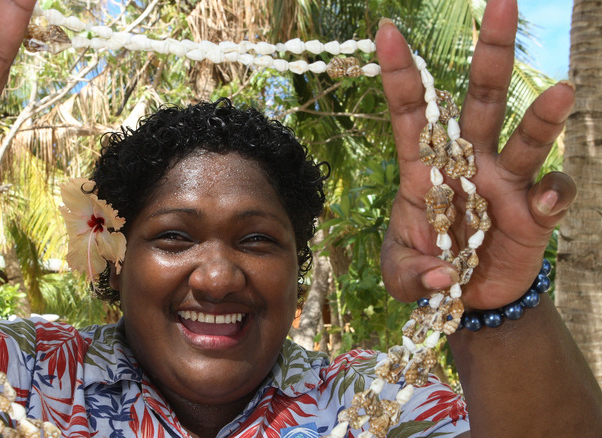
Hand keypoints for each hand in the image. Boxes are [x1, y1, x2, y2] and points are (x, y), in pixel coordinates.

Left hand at [376, 0, 575, 309]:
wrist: (468, 299)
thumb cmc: (426, 271)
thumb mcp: (402, 277)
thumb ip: (413, 276)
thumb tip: (441, 276)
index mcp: (424, 170)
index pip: (412, 113)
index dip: (401, 72)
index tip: (386, 30)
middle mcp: (468, 163)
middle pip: (480, 101)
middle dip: (490, 54)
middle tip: (501, 3)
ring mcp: (504, 183)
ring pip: (525, 137)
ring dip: (542, 117)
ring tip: (559, 91)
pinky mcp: (534, 211)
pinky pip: (552, 192)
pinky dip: (554, 194)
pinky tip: (545, 202)